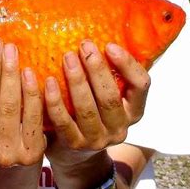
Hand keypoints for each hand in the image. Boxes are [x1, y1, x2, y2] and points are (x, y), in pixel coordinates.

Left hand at [44, 40, 149, 188]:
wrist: (76, 156)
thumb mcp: (108, 99)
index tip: (110, 45)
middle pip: (110, 96)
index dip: (127, 65)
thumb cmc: (93, 116)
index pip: (141, 86)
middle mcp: (119, 127)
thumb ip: (110, 76)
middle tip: (84, 45)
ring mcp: (97, 139)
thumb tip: (103, 32)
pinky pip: (63, 121)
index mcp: (134, 111)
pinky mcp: (74, 145)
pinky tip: (48, 82)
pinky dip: (55, 101)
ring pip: (87, 108)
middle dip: (96, 68)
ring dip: (76, 80)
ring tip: (67, 57)